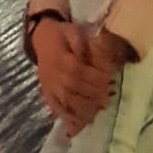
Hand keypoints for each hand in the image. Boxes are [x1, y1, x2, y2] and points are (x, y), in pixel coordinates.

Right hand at [34, 20, 117, 135]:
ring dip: (85, 106)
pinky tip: (79, 122)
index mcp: (60, 58)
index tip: (110, 78)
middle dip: (94, 92)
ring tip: (100, 106)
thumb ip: (80, 41)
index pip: (79, 70)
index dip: (95, 76)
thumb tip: (86, 53)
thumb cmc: (61, 35)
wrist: (41, 38)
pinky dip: (67, 117)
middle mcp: (54, 74)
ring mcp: (50, 86)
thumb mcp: (71, 30)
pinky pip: (56, 107)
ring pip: (66, 100)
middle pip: (75, 87)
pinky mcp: (47, 93)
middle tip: (110, 93)